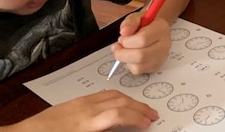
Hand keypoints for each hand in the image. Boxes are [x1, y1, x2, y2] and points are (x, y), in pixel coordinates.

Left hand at [7, 90, 157, 130]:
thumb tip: (117, 129)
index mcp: (87, 123)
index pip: (119, 114)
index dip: (137, 118)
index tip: (147, 124)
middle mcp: (85, 109)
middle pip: (119, 100)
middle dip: (138, 107)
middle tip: (151, 115)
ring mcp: (79, 103)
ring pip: (111, 95)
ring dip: (129, 100)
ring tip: (139, 109)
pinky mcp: (73, 102)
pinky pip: (99, 95)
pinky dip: (115, 97)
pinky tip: (118, 104)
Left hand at [111, 12, 171, 74]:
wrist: (155, 30)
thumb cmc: (145, 23)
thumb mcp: (137, 17)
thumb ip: (130, 22)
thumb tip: (124, 32)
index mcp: (161, 28)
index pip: (143, 39)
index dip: (127, 40)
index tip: (121, 37)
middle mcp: (165, 45)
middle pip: (140, 55)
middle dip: (122, 53)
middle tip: (117, 47)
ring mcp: (161, 58)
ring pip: (138, 66)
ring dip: (124, 59)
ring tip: (123, 51)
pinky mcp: (156, 67)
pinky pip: (138, 71)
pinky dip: (129, 65)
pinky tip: (129, 56)